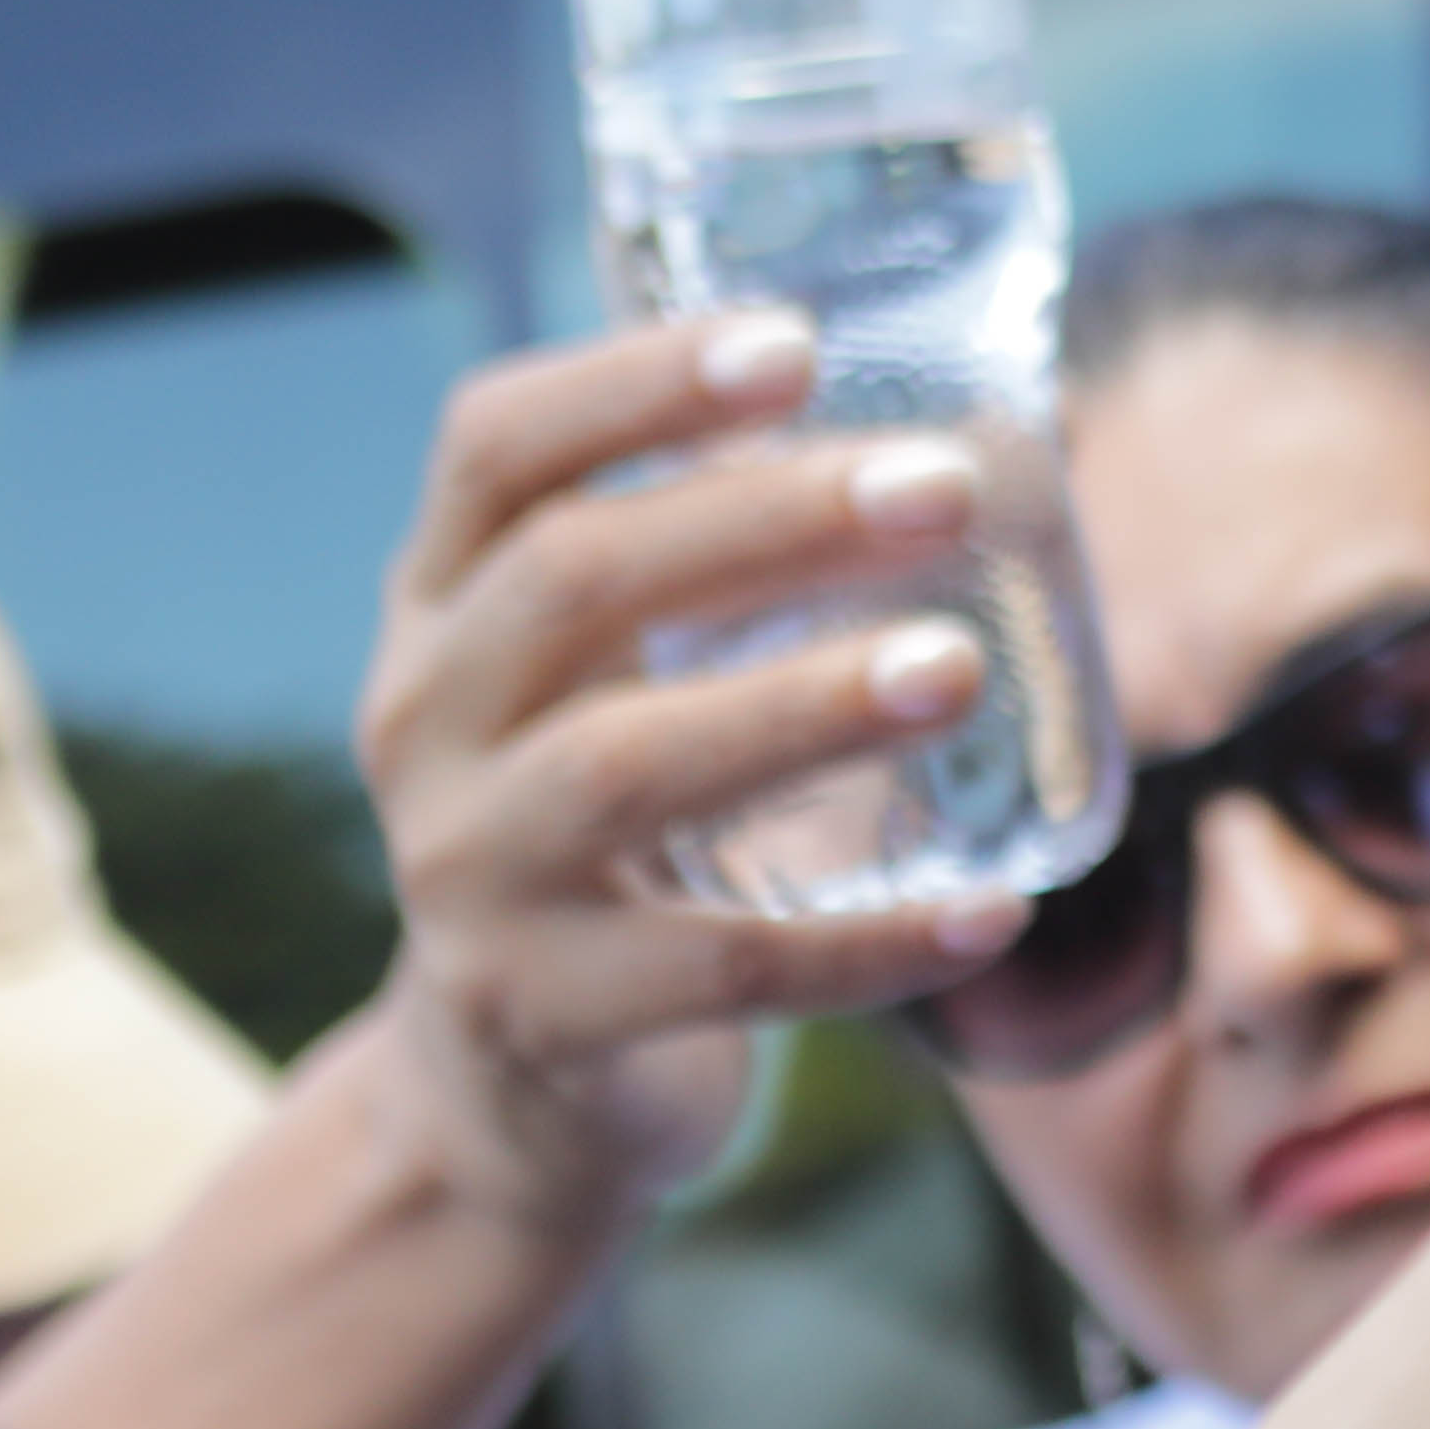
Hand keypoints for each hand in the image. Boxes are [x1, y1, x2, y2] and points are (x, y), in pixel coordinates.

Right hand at [345, 314, 1032, 1237]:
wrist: (502, 1084)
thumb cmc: (605, 821)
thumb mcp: (603, 675)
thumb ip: (725, 560)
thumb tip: (1004, 429)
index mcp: (444, 604)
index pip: (496, 448)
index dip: (634, 382)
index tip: (796, 344)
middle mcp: (425, 719)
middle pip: (574, 579)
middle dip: (765, 521)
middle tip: (948, 487)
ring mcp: (466, 873)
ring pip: (625, 768)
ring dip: (805, 708)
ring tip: (961, 669)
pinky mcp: (539, 1015)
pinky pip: (717, 971)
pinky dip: (863, 945)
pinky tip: (990, 914)